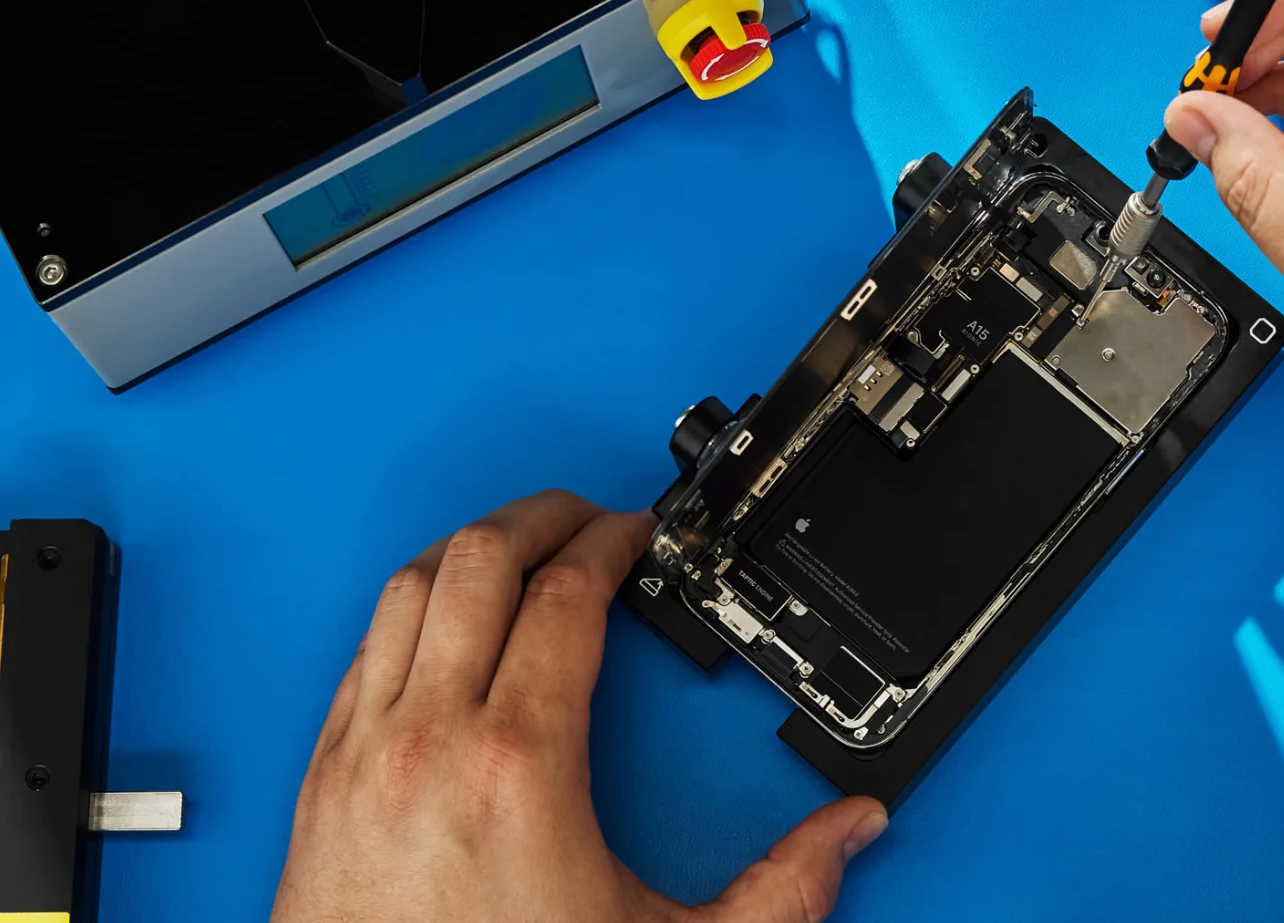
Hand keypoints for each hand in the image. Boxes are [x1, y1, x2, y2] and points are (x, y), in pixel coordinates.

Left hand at [272, 490, 887, 922]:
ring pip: (403, 593)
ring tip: (513, 547)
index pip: (565, 595)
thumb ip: (780, 891)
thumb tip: (848, 836)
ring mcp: (361, 757)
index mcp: (520, 764)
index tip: (636, 535)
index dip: (611, 543)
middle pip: (476, 563)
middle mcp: (427, 741)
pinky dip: (406, 615)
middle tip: (583, 516)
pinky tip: (439, 629)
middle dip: (538, 517)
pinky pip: (359, 655)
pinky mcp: (319, 784)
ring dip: (464, 551)